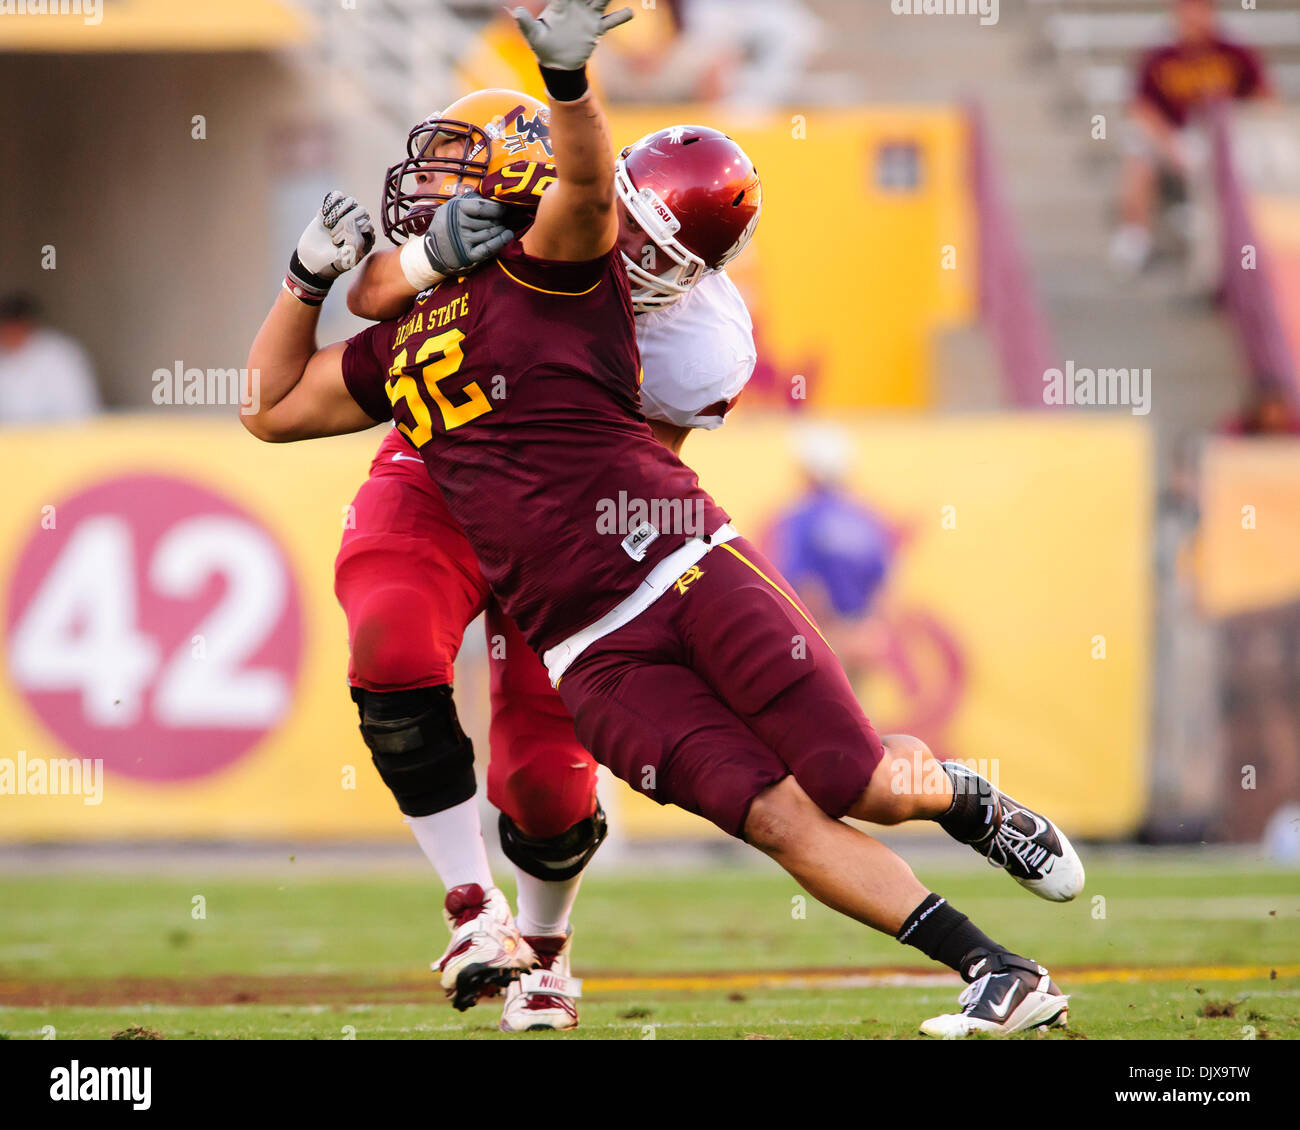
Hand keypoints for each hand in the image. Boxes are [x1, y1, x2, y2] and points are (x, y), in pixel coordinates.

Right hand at [286, 191, 374, 304]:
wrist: (311, 260)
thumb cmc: (332, 262)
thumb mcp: (346, 259)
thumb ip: (354, 243)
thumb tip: (351, 221)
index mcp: (367, 237)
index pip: (366, 223)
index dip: (350, 232)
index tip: (338, 243)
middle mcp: (359, 225)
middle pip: (361, 211)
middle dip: (344, 222)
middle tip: (332, 236)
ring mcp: (347, 215)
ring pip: (351, 201)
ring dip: (338, 212)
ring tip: (328, 224)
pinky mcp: (333, 209)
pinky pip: (338, 195)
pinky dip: (331, 202)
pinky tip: (324, 213)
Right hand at [401, 193, 516, 289]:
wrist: (433, 251)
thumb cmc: (448, 225)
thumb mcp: (452, 206)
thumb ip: (470, 200)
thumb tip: (492, 195)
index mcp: (456, 208)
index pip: (483, 207)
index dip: (497, 208)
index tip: (503, 209)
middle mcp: (459, 224)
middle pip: (489, 221)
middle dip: (499, 220)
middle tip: (502, 221)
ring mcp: (464, 241)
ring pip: (491, 233)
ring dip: (501, 230)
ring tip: (504, 227)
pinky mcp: (468, 256)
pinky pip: (489, 248)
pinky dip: (501, 241)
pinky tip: (508, 235)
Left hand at [513, 0, 632, 70]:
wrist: (556, 63)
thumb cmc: (542, 46)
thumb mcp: (533, 36)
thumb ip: (525, 23)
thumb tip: (516, 11)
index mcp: (561, 5)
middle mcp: (576, 7)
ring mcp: (587, 17)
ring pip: (601, 0)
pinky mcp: (595, 29)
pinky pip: (609, 22)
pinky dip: (620, 18)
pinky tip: (630, 12)